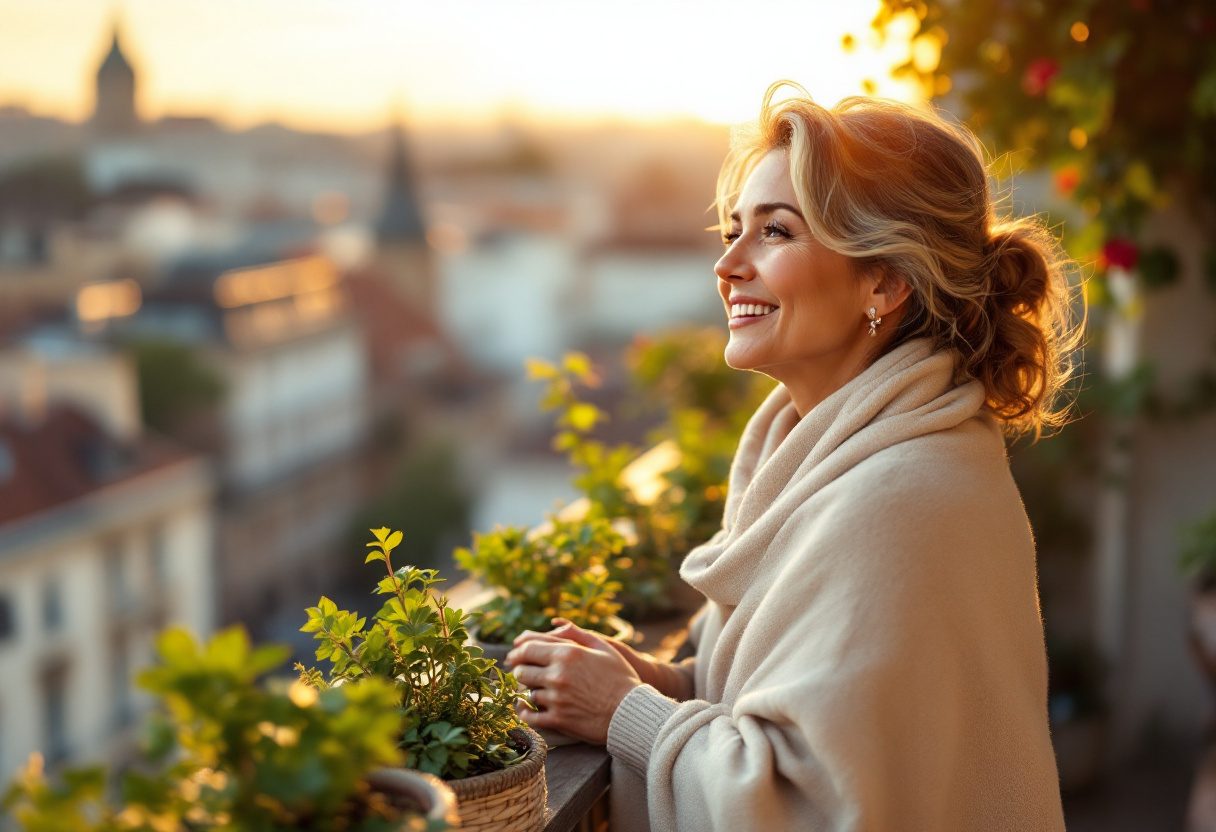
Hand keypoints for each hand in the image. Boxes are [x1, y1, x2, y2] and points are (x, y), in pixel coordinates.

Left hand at [507, 620, 642, 744]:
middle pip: (522, 670)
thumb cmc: (620, 678)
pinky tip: (525, 709)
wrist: (631, 712)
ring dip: (526, 691)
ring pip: (527, 693)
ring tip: (527, 690)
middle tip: (520, 672)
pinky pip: (530, 716)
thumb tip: (556, 623)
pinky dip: (524, 712)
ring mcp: (556, 698)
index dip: (517, 651)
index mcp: (568, 654)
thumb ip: (577, 634)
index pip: (528, 648)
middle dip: (520, 670)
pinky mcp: (558, 720)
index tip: (514, 655)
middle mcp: (558, 674)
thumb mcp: (603, 648)